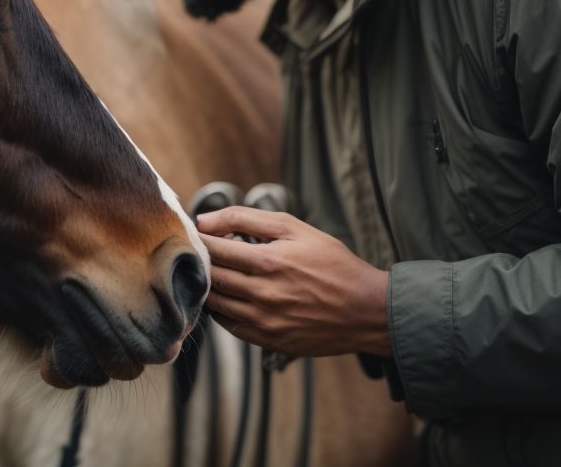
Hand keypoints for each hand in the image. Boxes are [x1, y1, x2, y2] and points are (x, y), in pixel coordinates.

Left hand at [197, 206, 390, 356]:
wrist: (366, 310)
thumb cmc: (333, 264)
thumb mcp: (295, 228)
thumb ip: (246, 219)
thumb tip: (205, 220)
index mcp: (269, 262)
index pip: (214, 249)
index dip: (199, 240)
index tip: (194, 234)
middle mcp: (263, 294)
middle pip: (211, 276)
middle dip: (199, 262)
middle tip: (196, 252)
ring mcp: (264, 321)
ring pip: (215, 303)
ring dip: (207, 286)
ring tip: (211, 273)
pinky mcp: (268, 341)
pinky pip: (228, 325)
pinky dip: (221, 309)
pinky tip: (229, 296)